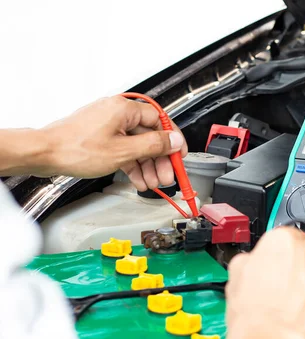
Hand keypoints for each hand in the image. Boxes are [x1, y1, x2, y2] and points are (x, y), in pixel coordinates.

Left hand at [40, 96, 187, 190]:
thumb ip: (153, 145)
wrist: (45, 153)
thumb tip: (173, 140)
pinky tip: (138, 179)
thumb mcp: (123, 151)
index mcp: (124, 109)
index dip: (172, 139)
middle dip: (159, 159)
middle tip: (166, 176)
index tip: (179, 155)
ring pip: (137, 145)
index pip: (160, 120)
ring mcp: (108, 125)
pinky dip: (132, 164)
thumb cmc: (75, 149)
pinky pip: (124, 149)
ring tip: (152, 183)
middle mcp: (117, 113)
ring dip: (147, 166)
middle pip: (149, 135)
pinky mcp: (101, 137)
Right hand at [224, 227, 304, 338]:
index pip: (286, 237)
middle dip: (297, 269)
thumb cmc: (254, 313)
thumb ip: (252, 261)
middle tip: (280, 288)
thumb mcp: (236, 275)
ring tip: (290, 306)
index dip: (278, 254)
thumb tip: (254, 263)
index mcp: (286, 240)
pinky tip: (301, 317)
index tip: (274, 265)